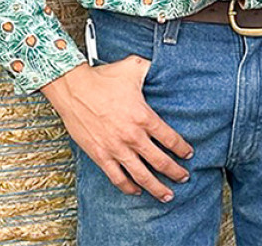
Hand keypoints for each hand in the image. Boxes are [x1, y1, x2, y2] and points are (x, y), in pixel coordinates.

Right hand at [40, 58, 192, 200]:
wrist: (73, 88)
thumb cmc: (101, 78)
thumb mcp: (132, 68)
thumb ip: (151, 70)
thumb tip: (163, 67)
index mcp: (143, 117)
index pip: (171, 139)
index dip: (182, 149)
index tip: (188, 154)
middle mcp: (133, 136)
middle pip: (161, 162)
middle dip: (176, 173)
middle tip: (183, 177)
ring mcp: (116, 148)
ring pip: (143, 176)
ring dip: (157, 188)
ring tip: (167, 194)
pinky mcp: (101, 155)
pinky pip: (118, 178)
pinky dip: (129, 187)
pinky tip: (136, 190)